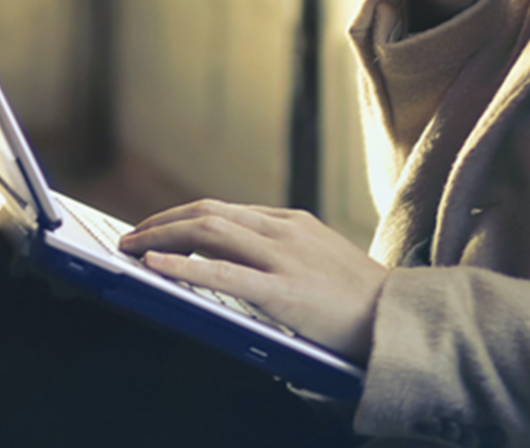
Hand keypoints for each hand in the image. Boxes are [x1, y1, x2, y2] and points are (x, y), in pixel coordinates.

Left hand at [117, 199, 389, 362]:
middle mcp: (285, 231)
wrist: (400, 320)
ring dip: (161, 237)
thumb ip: (276, 252)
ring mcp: (285, 258)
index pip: (223, 209)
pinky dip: (182, 267)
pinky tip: (155, 266)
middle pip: (208, 212)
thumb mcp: (317, 258)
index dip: (181, 217)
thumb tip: (224, 258)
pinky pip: (223, 274)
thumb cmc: (358, 299)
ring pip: (210, 231)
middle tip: (129, 236)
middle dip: (161, 222)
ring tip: (131, 248)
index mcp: (292, 222)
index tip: (154, 229)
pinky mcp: (285, 292)